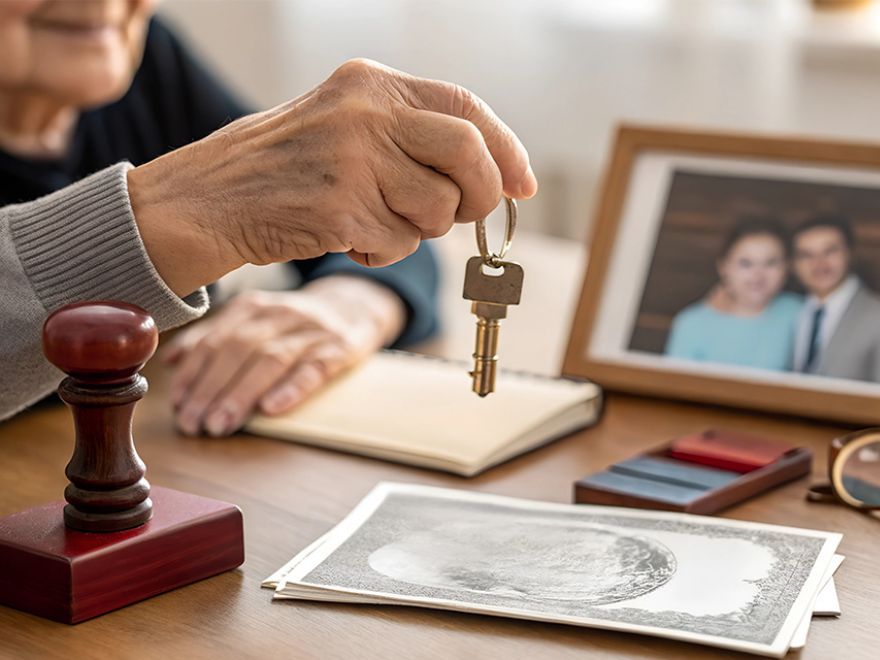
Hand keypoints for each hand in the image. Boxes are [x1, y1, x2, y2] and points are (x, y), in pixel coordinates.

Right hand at [128, 58, 536, 296]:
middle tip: (458, 217)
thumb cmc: (284, 169)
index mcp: (369, 83)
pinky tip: (341, 233)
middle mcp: (365, 112)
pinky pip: (399, 243)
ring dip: (415, 230)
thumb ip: (413, 139)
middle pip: (468, 154)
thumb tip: (498, 177)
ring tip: (368, 218)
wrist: (206, 200)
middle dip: (478, 196)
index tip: (522, 184)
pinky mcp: (340, 207)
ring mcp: (352, 158)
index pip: (466, 106)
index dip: (504, 149)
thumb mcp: (345, 126)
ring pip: (438, 209)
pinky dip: (379, 249)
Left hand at [164, 275, 405, 436]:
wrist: (357, 307)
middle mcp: (281, 313)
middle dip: (210, 389)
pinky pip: (314, 368)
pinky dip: (291, 388)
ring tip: (220, 425)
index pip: (215, 339)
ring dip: (240, 394)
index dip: (193, 372)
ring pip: (270, 359)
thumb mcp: (256, 320)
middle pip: (238, 350)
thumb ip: (215, 337)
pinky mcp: (341, 348)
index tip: (177, 404)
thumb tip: (171, 361)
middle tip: (193, 423)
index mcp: (254, 307)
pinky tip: (271, 408)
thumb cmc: (297, 324)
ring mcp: (312, 330)